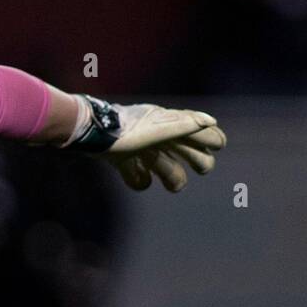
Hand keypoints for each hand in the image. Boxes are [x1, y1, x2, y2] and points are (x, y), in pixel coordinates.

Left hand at [62, 95, 226, 191]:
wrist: (89, 134)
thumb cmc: (125, 131)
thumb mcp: (158, 128)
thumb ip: (185, 125)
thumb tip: (211, 121)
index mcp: (169, 125)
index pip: (200, 131)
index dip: (212, 138)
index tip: (217, 146)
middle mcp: (158, 137)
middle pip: (189, 153)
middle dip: (199, 162)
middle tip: (201, 169)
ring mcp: (141, 149)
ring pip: (165, 167)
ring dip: (171, 176)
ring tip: (172, 185)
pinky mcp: (123, 160)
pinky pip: (137, 176)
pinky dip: (138, 180)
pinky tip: (138, 179)